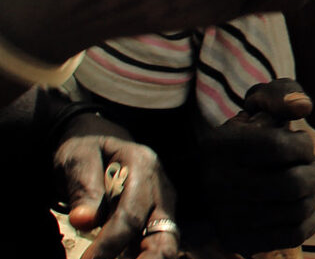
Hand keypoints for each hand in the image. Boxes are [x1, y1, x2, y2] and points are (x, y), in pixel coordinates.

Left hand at [53, 112, 179, 258]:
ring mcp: (163, 202)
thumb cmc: (86, 148)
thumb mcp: (77, 158)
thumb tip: (84, 221)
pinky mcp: (158, 215)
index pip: (130, 215)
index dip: (109, 244)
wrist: (98, 139)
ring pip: (166, 241)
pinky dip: (141, 256)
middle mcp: (161, 186)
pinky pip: (155, 241)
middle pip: (163, 233)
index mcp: (143, 165)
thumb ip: (83, 187)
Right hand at [198, 80, 314, 253]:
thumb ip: (283, 93)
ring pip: (296, 209)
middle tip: (312, 167)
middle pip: (293, 183)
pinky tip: (302, 207)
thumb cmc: (253, 135)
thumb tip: (302, 107)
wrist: (224, 176)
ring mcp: (225, 216)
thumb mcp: (261, 105)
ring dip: (313, 194)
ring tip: (306, 184)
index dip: (302, 144)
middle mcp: (215, 183)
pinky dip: (310, 219)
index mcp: (218, 145)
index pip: (277, 146)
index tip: (301, 144)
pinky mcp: (239, 240)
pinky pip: (294, 234)